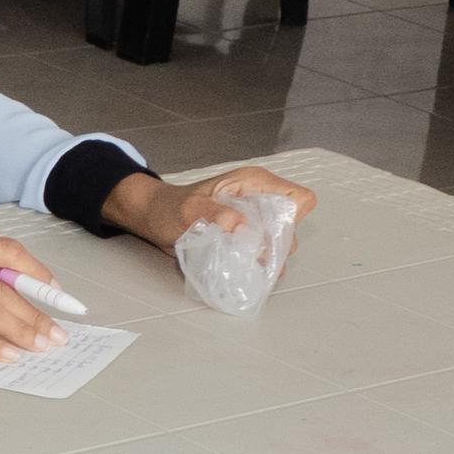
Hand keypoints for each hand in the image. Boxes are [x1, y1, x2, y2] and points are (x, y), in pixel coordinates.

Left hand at [101, 163, 318, 254]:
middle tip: (255, 258)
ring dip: (268, 258)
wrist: (154, 218)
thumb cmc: (169, 208)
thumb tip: (239, 225)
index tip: (271, 237)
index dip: (293, 219)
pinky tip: (243, 269)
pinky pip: (263, 249)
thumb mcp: (189, 209)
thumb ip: (214, 214)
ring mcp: (254, 218)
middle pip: (292, 225)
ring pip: (280, 241)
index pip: (298, 198)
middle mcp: (260, 199)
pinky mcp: (245, 235)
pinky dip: (257, 262)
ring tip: (249, 267)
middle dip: (279, 246)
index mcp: (254, 183)